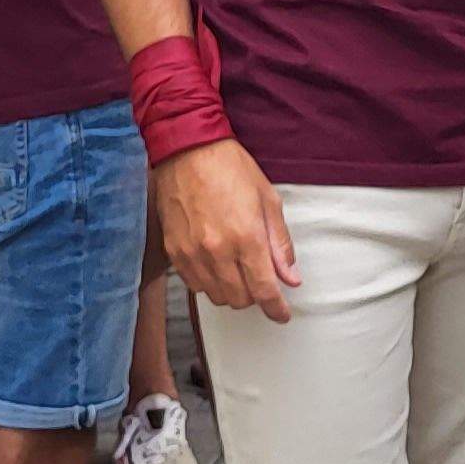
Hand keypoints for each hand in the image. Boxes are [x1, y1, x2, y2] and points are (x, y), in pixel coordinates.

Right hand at [154, 142, 300, 322]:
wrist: (187, 149)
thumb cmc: (230, 167)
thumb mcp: (268, 199)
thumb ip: (280, 243)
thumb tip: (290, 277)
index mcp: (246, 237)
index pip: (264, 290)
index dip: (276, 309)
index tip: (282, 314)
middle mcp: (217, 251)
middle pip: (240, 299)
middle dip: (255, 296)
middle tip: (260, 279)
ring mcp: (192, 253)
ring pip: (217, 296)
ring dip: (232, 291)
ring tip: (237, 269)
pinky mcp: (174, 251)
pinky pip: (194, 285)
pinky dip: (209, 283)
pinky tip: (216, 265)